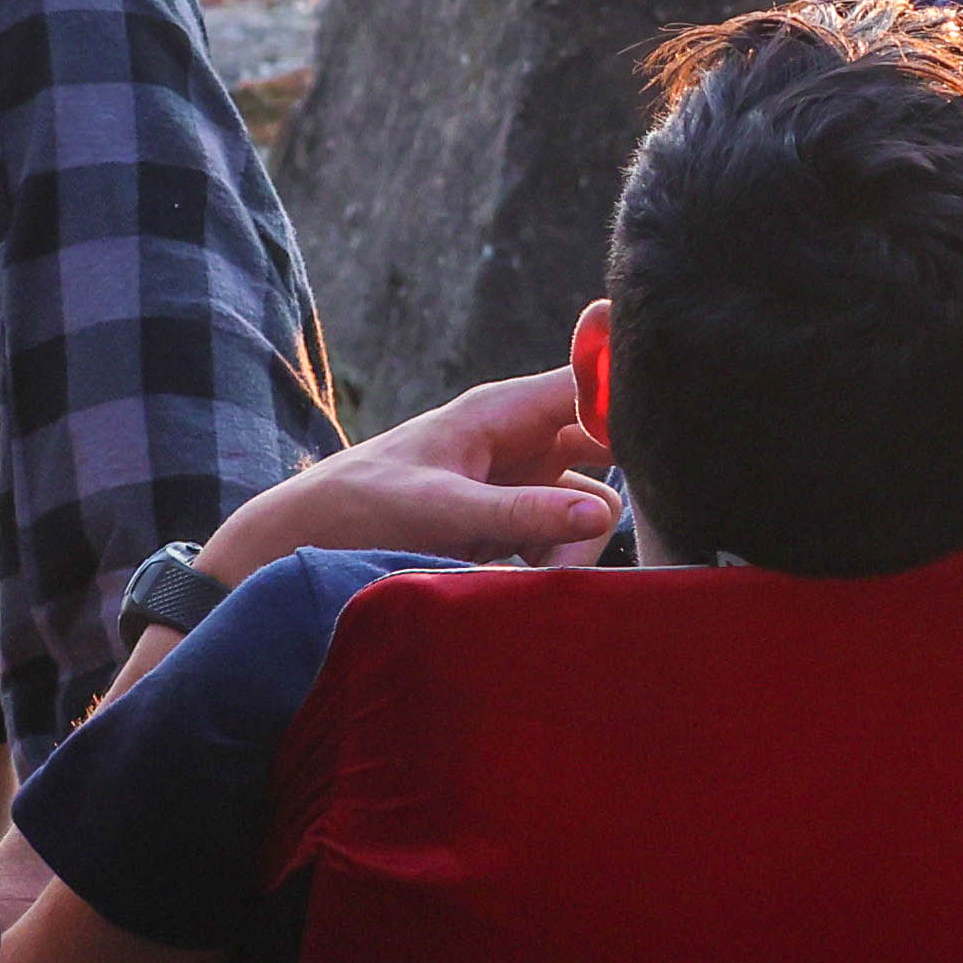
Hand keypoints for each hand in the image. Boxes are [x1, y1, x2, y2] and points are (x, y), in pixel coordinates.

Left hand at [203, 369, 612, 573]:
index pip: (591, 382)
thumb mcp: (442, 511)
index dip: (630, 402)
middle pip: (605, 453)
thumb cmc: (362, 508)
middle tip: (561, 553)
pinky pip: (562, 536)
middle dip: (594, 505)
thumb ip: (522, 512)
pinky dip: (549, 562)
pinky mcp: (512, 521)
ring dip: (567, 545)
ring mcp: (520, 479)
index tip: (656, 449)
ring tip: (517, 576)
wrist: (306, 543)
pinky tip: (509, 580)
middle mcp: (521, 437)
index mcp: (503, 410)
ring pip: (588, 505)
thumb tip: (602, 513)